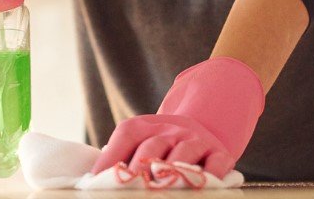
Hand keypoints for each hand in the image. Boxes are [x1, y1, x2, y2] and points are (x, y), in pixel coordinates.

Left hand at [91, 57, 264, 178]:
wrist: (202, 126)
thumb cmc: (162, 144)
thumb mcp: (141, 140)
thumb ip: (121, 156)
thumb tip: (94, 178)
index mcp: (145, 125)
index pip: (126, 136)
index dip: (110, 158)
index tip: (95, 180)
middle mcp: (170, 130)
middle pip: (152, 147)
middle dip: (140, 168)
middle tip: (131, 187)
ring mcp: (195, 140)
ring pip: (183, 155)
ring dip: (171, 173)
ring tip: (160, 188)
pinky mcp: (219, 153)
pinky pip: (216, 165)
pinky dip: (209, 177)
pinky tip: (199, 188)